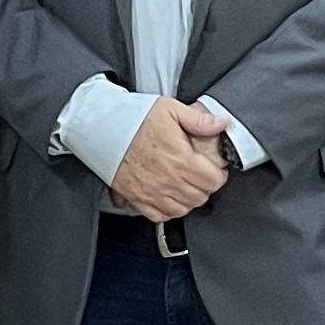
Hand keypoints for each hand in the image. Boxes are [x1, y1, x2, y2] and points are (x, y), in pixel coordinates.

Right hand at [111, 99, 233, 221]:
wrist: (102, 128)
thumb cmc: (133, 118)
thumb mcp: (170, 109)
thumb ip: (199, 119)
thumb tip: (222, 123)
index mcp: (181, 159)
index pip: (213, 180)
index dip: (219, 174)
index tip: (216, 168)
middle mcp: (168, 180)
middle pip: (200, 197)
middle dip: (206, 186)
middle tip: (202, 175)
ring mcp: (152, 192)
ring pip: (183, 209)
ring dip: (189, 199)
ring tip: (187, 186)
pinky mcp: (137, 198)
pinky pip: (160, 215)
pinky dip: (168, 210)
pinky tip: (169, 197)